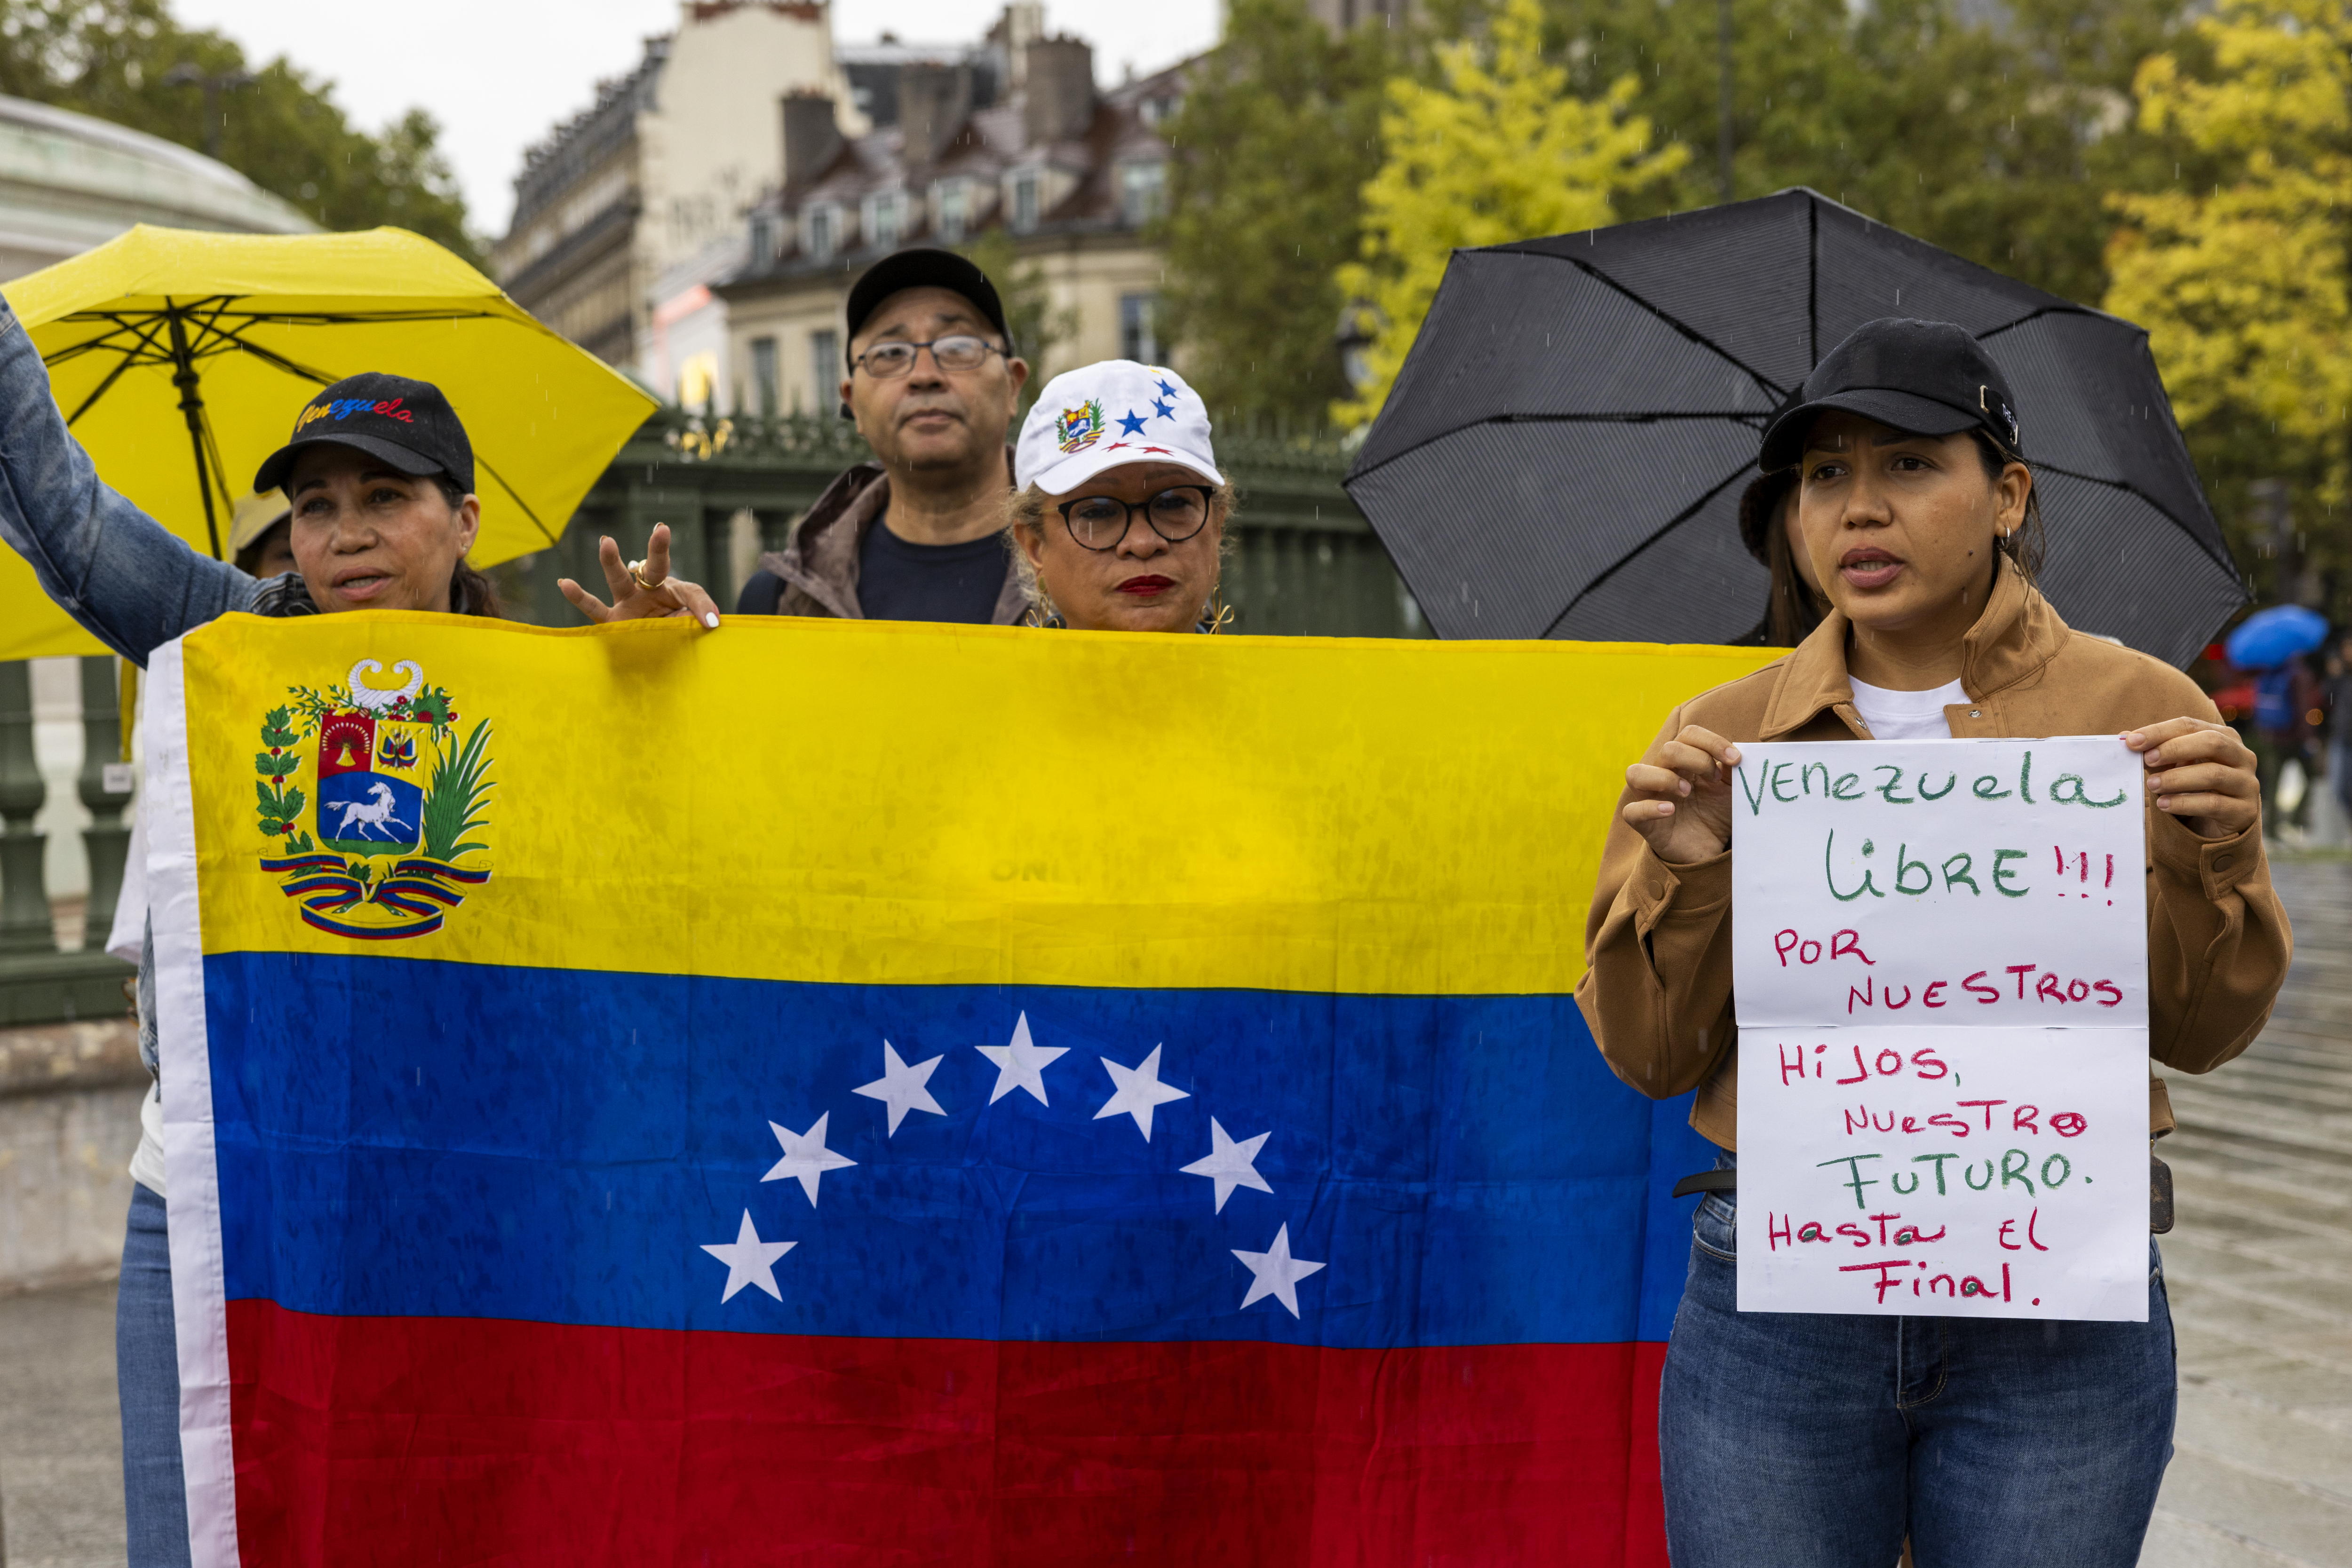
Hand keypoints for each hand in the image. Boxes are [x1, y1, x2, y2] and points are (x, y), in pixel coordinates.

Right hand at [558, 523, 720, 627]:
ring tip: (607, 542)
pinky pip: (594, 607)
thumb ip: (700, 615)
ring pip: (619, 579)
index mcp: (672, 590)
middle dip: (658, 550)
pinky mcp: (613, 620)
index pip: (690, 592)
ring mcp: (628, 603)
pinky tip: (564, 583)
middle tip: (662, 530)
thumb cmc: (674, 626)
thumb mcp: (691, 618)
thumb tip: (710, 621)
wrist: (658, 649)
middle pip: (654, 568)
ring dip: (614, 561)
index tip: (711, 618)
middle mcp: (648, 591)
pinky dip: (579, 596)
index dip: (701, 603)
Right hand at [1621, 724, 1742, 864]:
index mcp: (1685, 761)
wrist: (1711, 848)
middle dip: (1696, 760)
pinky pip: (1631, 811)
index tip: (1734, 759)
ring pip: (1636, 773)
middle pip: (1667, 749)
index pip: (1689, 735)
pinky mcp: (1644, 823)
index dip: (1711, 741)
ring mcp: (1651, 798)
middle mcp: (1664, 774)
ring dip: (1664, 778)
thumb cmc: (1717, 813)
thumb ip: (1735, 770)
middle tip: (1714, 780)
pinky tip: (1669, 810)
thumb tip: (1739, 753)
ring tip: (1687, 792)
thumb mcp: (1733, 790)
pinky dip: (1648, 808)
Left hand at [2124, 717, 2257, 838]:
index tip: (2132, 741)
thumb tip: (2124, 737)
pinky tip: (2163, 805)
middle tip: (2147, 759)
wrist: (2217, 827)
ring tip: (2151, 785)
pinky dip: (2185, 803)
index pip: (2191, 725)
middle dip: (2175, 749)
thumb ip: (2155, 753)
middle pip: (2211, 742)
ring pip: (2214, 774)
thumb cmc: (2193, 788)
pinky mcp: (2244, 811)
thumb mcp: (2174, 768)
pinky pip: (2214, 803)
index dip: (2160, 731)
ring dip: (2177, 778)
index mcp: (2224, 737)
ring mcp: (2247, 783)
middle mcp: (2242, 757)